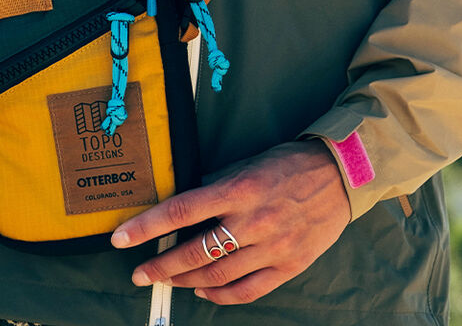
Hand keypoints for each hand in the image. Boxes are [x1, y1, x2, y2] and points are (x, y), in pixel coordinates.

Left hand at [110, 140, 350, 304]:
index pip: (180, 212)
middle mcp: (254, 221)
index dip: (145, 227)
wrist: (341, 175)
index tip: (120, 239)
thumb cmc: (286, 166)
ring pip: (217, 275)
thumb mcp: (244, 166)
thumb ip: (213, 189)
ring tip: (165, 280)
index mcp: (238, 190)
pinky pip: (248, 290)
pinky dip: (220, 295)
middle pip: (196, 252)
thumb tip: (179, 211)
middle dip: (160, 266)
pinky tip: (202, 291)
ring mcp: (274, 246)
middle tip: (139, 273)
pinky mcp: (291, 265)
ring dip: (184, 280)